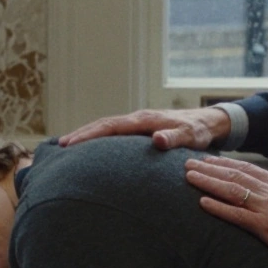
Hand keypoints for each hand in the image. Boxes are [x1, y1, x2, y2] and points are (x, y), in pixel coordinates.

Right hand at [58, 108, 230, 150]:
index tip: (71, 143)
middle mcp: (137, 119)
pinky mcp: (140, 129)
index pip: (110, 126)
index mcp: (144, 120)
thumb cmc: (199, 131)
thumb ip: (174, 138)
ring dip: (88, 135)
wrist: (208, 123)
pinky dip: (100, 137)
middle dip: (81, 134)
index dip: (89, 134)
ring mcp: (138, 123)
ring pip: (107, 127)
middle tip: (60, 146)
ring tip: (68, 147)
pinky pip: (115, 132)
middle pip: (103, 124)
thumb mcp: (190, 136)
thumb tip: (156, 140)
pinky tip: (92, 148)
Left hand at [185, 155, 267, 267]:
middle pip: (234, 176)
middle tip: (189, 163)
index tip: (209, 159)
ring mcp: (266, 208)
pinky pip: (236, 215)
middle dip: (209, 169)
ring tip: (189, 177)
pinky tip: (202, 203)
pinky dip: (218, 208)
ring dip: (208, 183)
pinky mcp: (264, 226)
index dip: (226, 163)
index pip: (247, 169)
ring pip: (231, 191)